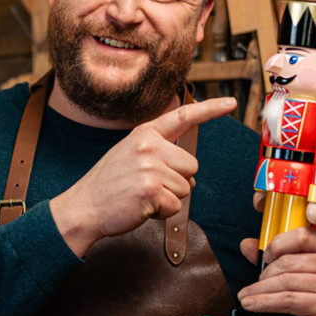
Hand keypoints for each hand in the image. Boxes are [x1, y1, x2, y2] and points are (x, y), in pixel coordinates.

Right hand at [51, 97, 236, 256]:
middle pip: (191, 166)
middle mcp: (149, 146)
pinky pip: (176, 206)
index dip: (210, 110)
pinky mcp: (152, 190)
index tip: (231, 104)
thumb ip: (157, 151)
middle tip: (148, 185)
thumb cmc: (109, 184)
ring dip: (168, 198)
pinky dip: (162, 212)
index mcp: (144, 134)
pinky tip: (142, 206)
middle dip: (177, 181)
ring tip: (142, 195)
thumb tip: (188, 170)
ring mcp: (150, 168)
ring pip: (186, 187)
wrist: (84, 207)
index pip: (182, 117)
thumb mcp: (130, 154)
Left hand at [238, 228, 315, 315]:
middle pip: (289, 261)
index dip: (278, 244)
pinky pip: (287, 300)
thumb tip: (246, 245)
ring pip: (285, 281)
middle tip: (253, 286)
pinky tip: (252, 304)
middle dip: (264, 274)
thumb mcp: (307, 276)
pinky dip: (264, 302)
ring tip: (246, 296)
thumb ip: (280, 258)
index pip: (302, 235)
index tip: (264, 257)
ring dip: (259, 290)